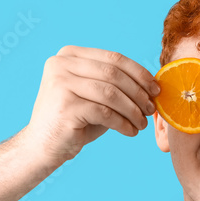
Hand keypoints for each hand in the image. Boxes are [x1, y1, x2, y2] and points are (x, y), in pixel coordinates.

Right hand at [20, 46, 159, 164]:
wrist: (43, 146)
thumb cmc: (75, 120)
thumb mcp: (95, 95)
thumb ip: (116, 83)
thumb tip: (153, 82)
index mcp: (69, 55)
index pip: (113, 58)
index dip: (139, 73)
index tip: (156, 89)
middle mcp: (61, 65)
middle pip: (114, 74)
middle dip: (138, 92)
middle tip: (151, 109)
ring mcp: (60, 84)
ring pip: (111, 93)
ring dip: (133, 110)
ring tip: (141, 123)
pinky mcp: (65, 106)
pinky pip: (105, 113)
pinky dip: (123, 123)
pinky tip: (130, 131)